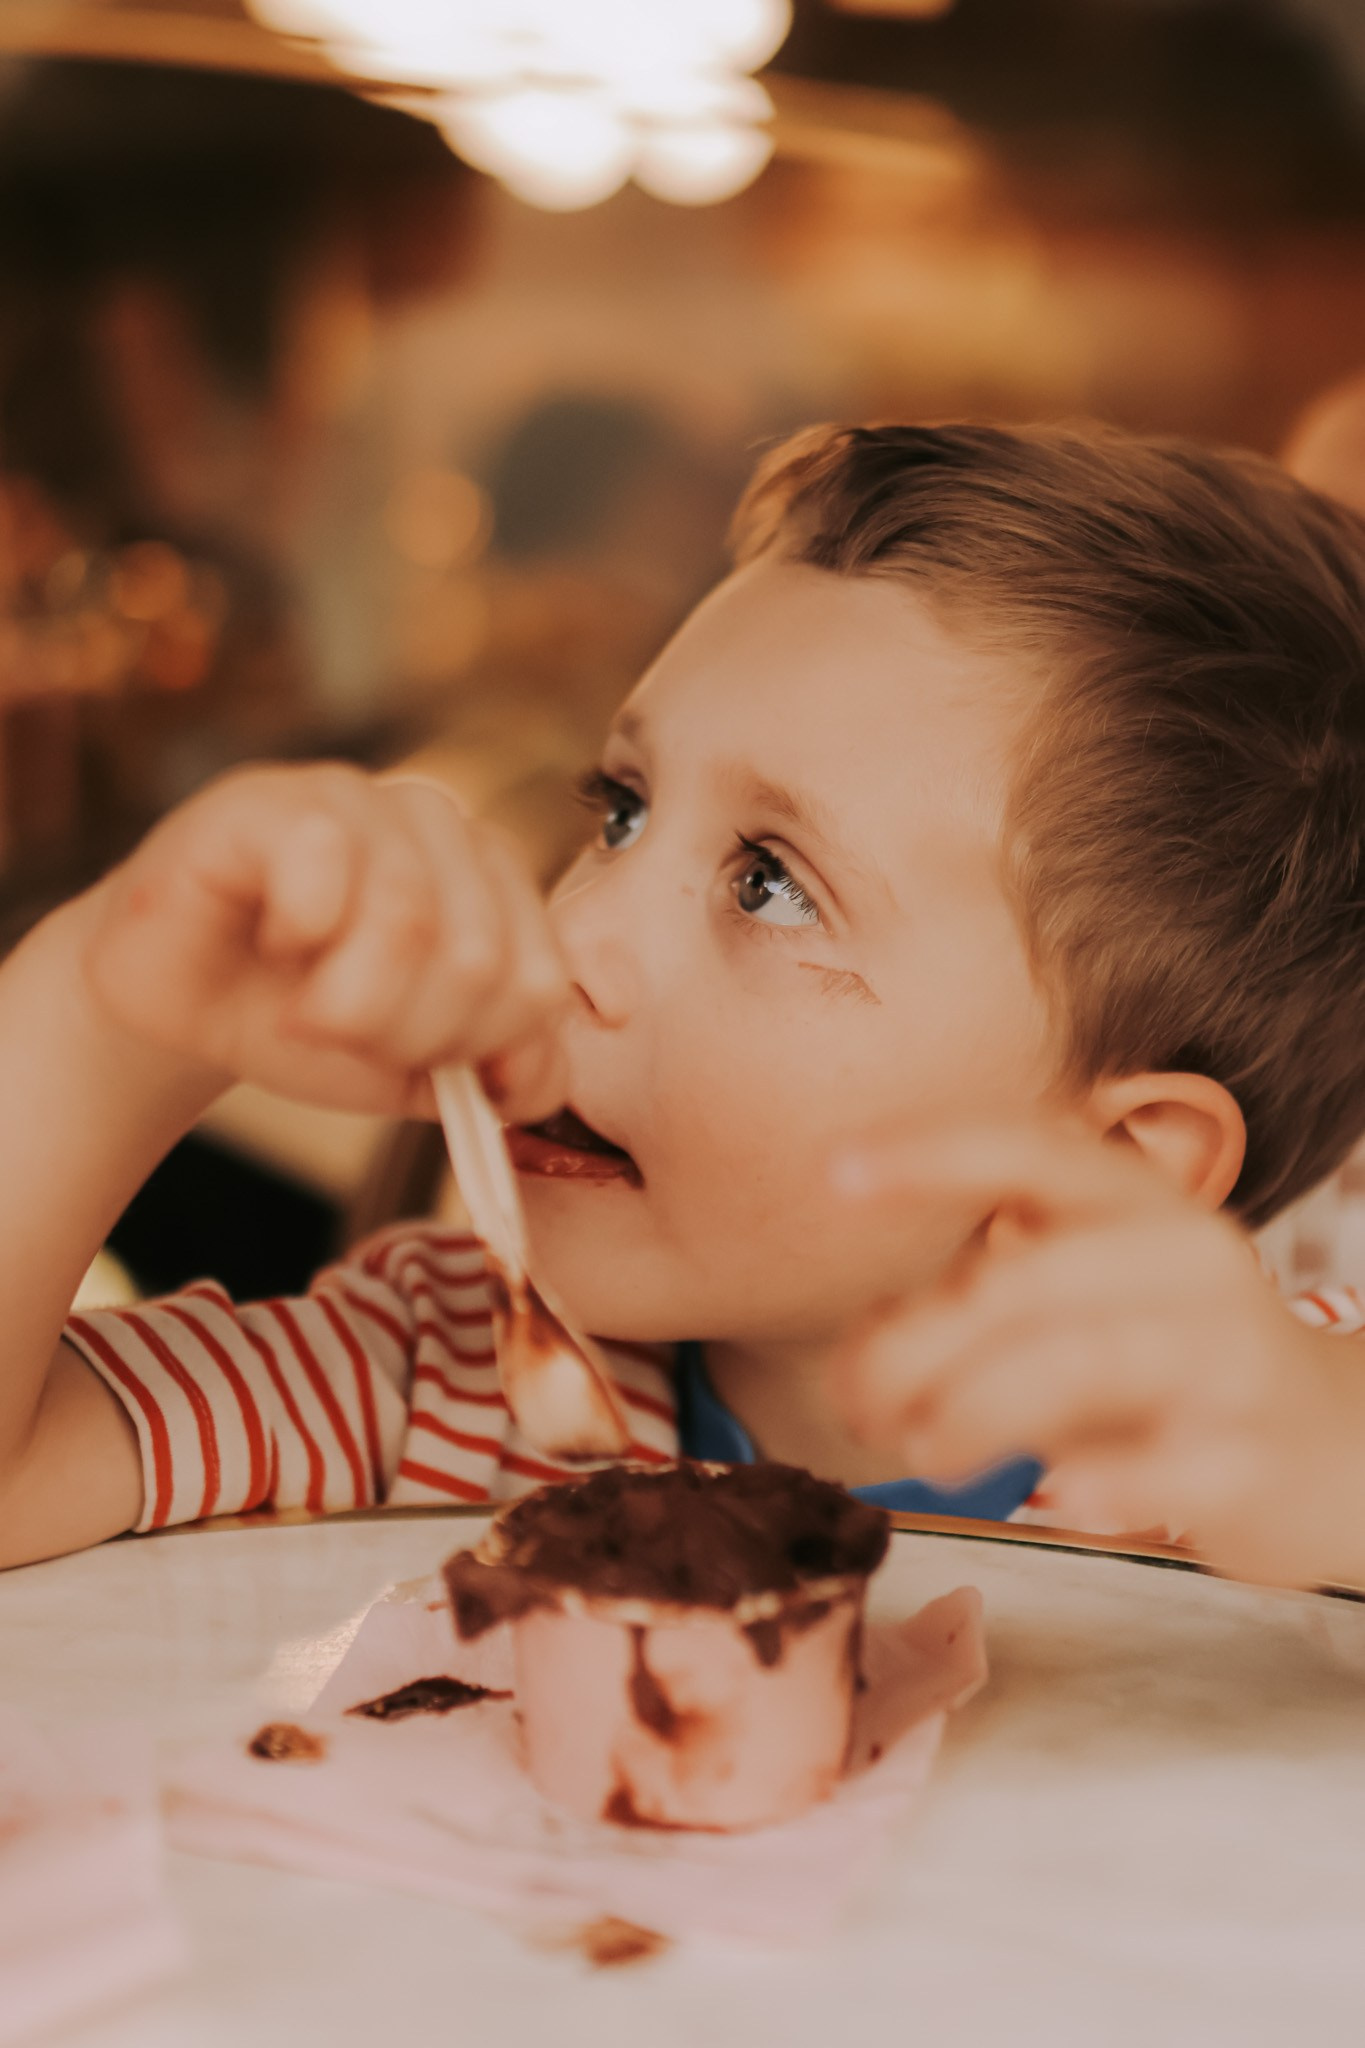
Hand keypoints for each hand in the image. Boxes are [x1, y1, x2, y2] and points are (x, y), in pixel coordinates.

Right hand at [81, 763, 570, 1121]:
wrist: (182, 1001)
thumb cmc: (307, 1020)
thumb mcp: (421, 1070)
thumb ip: (505, 1074)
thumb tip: (527, 1078)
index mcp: (499, 886)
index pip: (540, 986)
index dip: (471, 1051)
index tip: (408, 1060)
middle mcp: (445, 828)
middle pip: (478, 959)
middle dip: (402, 1033)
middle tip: (340, 1032)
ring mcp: (363, 801)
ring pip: (408, 917)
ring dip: (345, 1002)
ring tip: (301, 1006)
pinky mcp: (279, 800)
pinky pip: (326, 865)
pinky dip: (295, 936)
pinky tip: (272, 939)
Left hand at [831, 1120, 1364, 1586]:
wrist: (1346, 1447)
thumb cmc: (1180, 1367)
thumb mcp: (1088, 1308)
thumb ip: (986, 1313)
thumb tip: (865, 1353)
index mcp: (1138, 1204)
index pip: (1029, 1152)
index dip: (932, 1154)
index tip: (835, 1172)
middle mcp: (1188, 1260)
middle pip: (1027, 1280)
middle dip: (918, 1342)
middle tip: (858, 1399)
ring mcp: (1228, 1357)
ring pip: (1082, 1363)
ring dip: (976, 1409)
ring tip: (923, 1447)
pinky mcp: (1252, 1456)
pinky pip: (1169, 1466)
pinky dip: (1105, 1481)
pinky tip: (1060, 1494)